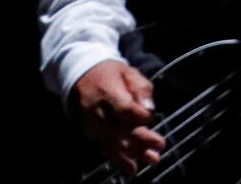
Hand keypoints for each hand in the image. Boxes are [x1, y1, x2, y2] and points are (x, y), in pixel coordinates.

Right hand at [70, 57, 162, 171]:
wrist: (80, 79)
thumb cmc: (111, 75)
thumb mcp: (129, 72)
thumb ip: (142, 89)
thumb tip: (149, 109)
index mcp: (108, 93)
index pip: (123, 108)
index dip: (137, 115)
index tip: (150, 118)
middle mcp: (98, 112)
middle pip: (119, 129)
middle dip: (141, 140)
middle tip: (159, 146)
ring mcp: (92, 126)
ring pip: (112, 143)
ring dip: (132, 154)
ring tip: (151, 160)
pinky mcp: (90, 135)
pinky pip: (104, 149)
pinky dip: (118, 159)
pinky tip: (132, 168)